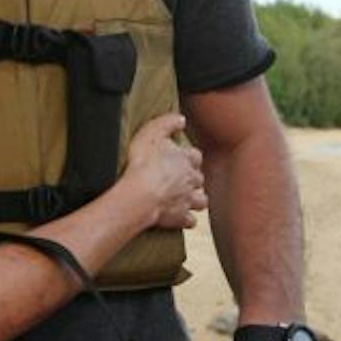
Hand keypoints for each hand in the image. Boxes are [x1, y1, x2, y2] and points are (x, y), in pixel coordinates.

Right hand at [122, 113, 207, 228]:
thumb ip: (168, 123)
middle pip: (199, 178)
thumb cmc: (143, 163)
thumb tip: (181, 119)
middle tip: (182, 178)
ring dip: (196, 199)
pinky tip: (181, 217)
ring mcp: (187, 200)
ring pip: (201, 200)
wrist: (139, 195)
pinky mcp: (180, 218)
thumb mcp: (152, 132)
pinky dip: (187, 219)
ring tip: (187, 198)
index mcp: (186, 159)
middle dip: (193, 178)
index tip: (181, 157)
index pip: (195, 156)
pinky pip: (190, 221)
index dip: (188, 157)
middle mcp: (191, 180)